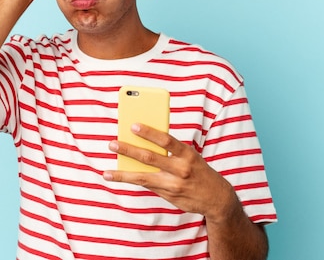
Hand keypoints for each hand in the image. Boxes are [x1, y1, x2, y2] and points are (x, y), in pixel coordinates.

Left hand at [103, 123, 237, 221]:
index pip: (166, 140)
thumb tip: (145, 142)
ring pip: (143, 177)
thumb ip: (170, 151)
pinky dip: (132, 181)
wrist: (216, 198)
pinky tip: (118, 177)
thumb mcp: (190, 156)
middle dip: (129, 150)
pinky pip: (147, 185)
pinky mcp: (168, 196)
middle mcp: (180, 169)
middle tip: (112, 144)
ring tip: (107, 172)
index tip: (132, 125)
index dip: (149, 132)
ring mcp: (173, 185)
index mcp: (187, 154)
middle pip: (149, 158)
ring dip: (123, 174)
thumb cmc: (198, 171)